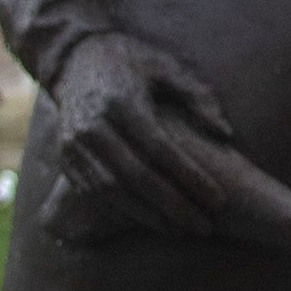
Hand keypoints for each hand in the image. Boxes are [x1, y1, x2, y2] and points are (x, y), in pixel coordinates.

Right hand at [50, 32, 234, 238]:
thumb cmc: (133, 61)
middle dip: (173, 205)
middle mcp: (93, 126)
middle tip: (204, 227)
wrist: (73, 59)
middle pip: (137, 176)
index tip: (218, 198)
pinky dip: (122, 209)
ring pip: (113, 190)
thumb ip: (198, 98)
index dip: (190, 177)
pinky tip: (149, 220)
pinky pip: (93, 191)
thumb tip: (225, 133)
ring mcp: (74, 144)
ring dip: (148, 214)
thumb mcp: (168, 68)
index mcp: (122, 102)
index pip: (161, 149)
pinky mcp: (65, 156)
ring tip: (181, 231)